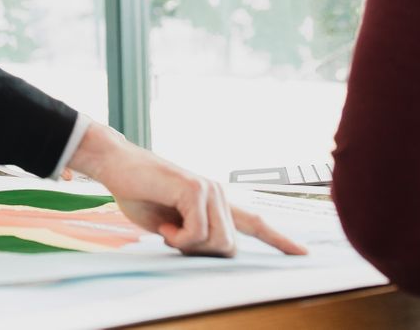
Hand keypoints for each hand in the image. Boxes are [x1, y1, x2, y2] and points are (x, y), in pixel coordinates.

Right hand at [66, 121, 306, 256]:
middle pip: (230, 247)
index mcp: (214, 203)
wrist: (116, 165)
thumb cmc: (137, 193)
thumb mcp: (168, 226)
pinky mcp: (196, 188)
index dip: (278, 239)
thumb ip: (192, 237)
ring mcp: (210, 189)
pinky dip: (177, 238)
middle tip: (171, 239)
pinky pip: (197, 233)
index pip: (254, 222)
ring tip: (166, 227)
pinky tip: (163, 224)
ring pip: (217, 242)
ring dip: (186, 245)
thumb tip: (209, 250)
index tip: (303, 254)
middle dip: (200, 254)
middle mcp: (218, 194)